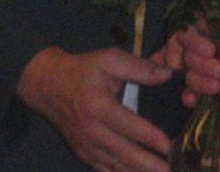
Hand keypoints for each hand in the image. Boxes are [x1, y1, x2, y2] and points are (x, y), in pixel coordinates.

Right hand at [17, 46, 172, 171]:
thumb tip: (167, 74)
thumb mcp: (109, 59)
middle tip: (171, 169)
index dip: (150, 137)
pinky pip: (105, 170)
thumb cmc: (82, 70)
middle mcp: (91, 131)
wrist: (48, 85)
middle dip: (149, 164)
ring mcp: (86, 146)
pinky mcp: (83, 153)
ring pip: (116, 166)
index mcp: (98, 106)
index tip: (169, 146)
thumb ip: (138, 68)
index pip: (128, 126)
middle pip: (124, 153)